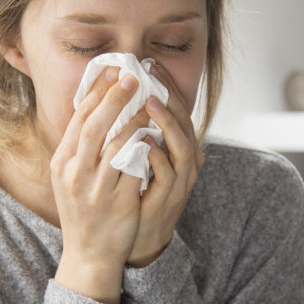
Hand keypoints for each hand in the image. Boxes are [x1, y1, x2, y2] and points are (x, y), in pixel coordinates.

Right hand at [51, 67, 149, 302]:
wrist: (89, 254)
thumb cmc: (84, 212)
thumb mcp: (71, 178)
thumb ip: (81, 148)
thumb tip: (96, 109)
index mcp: (62, 163)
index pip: (78, 119)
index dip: (96, 92)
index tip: (112, 71)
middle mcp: (74, 173)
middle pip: (94, 126)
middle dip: (114, 98)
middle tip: (133, 77)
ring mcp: (95, 189)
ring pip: (115, 145)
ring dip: (134, 120)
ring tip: (149, 104)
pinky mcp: (118, 202)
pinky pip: (133, 168)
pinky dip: (144, 148)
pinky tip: (155, 135)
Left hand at [128, 63, 203, 267]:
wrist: (135, 238)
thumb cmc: (134, 193)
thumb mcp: (137, 156)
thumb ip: (134, 130)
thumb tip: (117, 96)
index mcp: (178, 147)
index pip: (177, 110)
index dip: (166, 86)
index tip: (149, 64)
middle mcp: (185, 162)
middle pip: (185, 123)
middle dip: (170, 98)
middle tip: (151, 77)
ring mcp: (179, 182)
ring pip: (183, 147)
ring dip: (167, 124)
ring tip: (150, 104)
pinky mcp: (169, 200)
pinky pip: (168, 175)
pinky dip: (157, 157)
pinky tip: (143, 143)